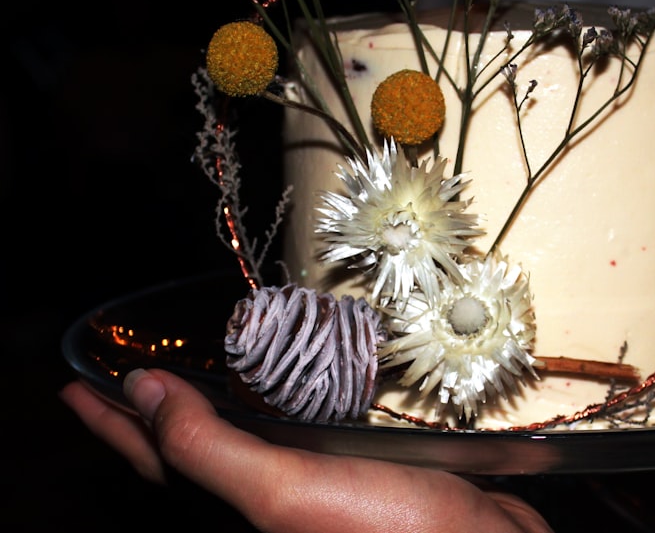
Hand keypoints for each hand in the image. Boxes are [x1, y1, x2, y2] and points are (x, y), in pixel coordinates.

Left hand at [59, 370, 552, 532]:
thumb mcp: (284, 494)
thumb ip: (209, 449)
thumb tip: (144, 392)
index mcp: (238, 511)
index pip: (154, 459)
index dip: (111, 421)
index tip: (76, 382)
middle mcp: (267, 501)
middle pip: (192, 448)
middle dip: (154, 409)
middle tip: (128, 367)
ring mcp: (311, 486)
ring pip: (247, 436)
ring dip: (215, 401)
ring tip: (194, 366)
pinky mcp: (355, 470)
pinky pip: (300, 430)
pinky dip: (280, 403)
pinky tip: (285, 383)